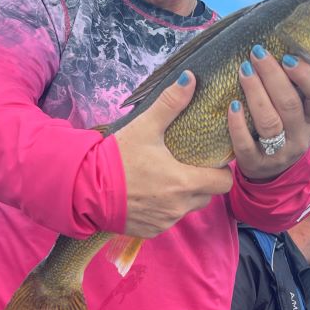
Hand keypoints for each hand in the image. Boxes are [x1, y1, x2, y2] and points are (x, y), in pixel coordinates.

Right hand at [114, 72, 232, 237]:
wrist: (84, 190)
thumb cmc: (116, 159)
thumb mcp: (144, 127)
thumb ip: (170, 103)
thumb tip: (190, 78)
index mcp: (185, 182)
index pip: (224, 183)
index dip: (220, 171)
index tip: (209, 161)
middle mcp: (179, 207)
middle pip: (207, 196)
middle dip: (202, 182)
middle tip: (186, 165)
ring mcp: (164, 222)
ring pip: (187, 209)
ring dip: (183, 196)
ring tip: (166, 178)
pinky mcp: (150, 231)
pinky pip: (167, 220)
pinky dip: (163, 209)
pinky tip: (149, 194)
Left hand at [228, 46, 309, 180]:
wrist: (268, 169)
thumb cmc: (282, 126)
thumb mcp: (298, 111)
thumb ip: (294, 86)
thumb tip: (278, 44)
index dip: (307, 77)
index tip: (288, 57)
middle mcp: (301, 137)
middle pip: (290, 105)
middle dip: (272, 76)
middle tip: (256, 54)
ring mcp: (279, 153)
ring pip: (269, 122)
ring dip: (255, 93)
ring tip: (243, 71)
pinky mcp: (256, 163)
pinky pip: (246, 144)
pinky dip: (237, 124)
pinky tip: (232, 105)